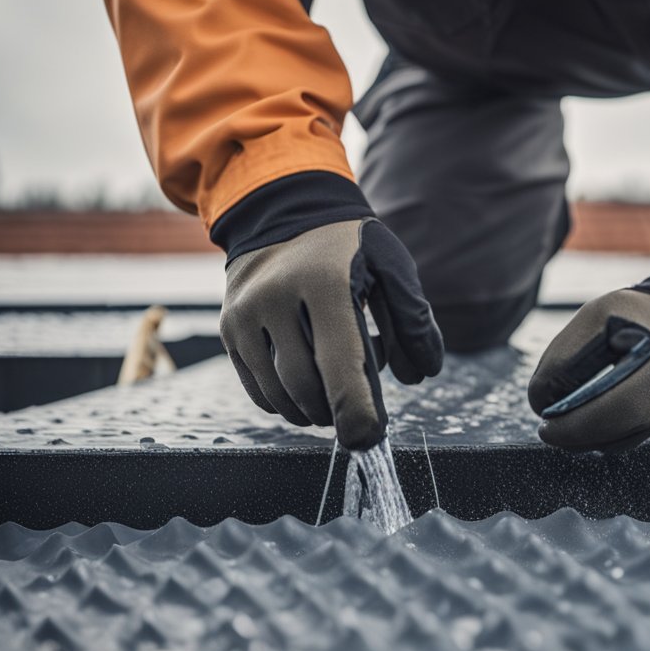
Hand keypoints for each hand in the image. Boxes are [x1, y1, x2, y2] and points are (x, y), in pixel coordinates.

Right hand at [220, 219, 443, 448]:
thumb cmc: (350, 248)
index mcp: (324, 284)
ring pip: (280, 392)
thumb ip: (414, 320)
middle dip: (337, 411)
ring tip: (335, 399)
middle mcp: (276, 297)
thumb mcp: (391, 267)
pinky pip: (257, 387)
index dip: (354, 409)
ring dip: (312, 411)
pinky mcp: (229, 327)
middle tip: (361, 416)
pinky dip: (285, 403)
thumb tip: (420, 374)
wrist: (283, 211)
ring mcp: (245, 313)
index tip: (368, 439)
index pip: (339, 362)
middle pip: (307, 385)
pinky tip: (307, 393)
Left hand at [528, 290, 649, 452]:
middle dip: (574, 436)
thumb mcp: (595, 317)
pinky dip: (611, 430)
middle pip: (613, 437)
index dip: (569, 427)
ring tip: (570, 417)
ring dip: (590, 436)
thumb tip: (541, 403)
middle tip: (550, 428)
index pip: (605, 414)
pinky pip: (638, 434)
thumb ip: (562, 358)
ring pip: (624, 442)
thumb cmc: (639, 313)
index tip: (544, 425)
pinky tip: (596, 415)